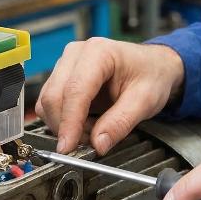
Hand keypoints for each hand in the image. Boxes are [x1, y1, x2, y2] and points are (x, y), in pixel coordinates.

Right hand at [36, 38, 184, 154]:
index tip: (68, 146)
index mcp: (99, 53)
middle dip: (66, 127)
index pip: (75, 90)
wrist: (153, 66)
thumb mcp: (145, 101)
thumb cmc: (151, 75)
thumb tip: (98, 144)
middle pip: (53, 96)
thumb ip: (120, 123)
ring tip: (92, 130)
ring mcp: (65, 64)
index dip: (69, 122)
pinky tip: (85, 123)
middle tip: (87, 144)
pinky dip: (63, 121)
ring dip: (64, 125)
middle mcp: (76, 54)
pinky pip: (50, 104)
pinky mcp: (61, 77)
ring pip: (47, 102)